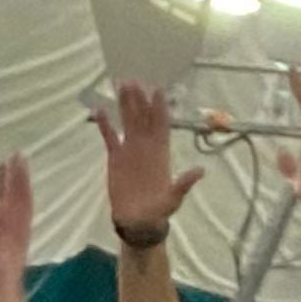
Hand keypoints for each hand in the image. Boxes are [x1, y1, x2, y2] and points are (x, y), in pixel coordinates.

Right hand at [96, 80, 199, 234]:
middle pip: (143, 117)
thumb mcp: (174, 199)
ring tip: (120, 85)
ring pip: (128, 121)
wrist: (138, 222)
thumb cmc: (158, 211)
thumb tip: (200, 171)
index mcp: (161, 152)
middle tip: (132, 79)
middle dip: (139, 98)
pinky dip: (105, 124)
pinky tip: (100, 110)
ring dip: (125, 104)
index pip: (161, 124)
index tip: (158, 89)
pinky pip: (110, 137)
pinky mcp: (115, 158)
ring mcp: (130, 150)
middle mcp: (146, 146)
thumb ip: (183, 184)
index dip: (160, 107)